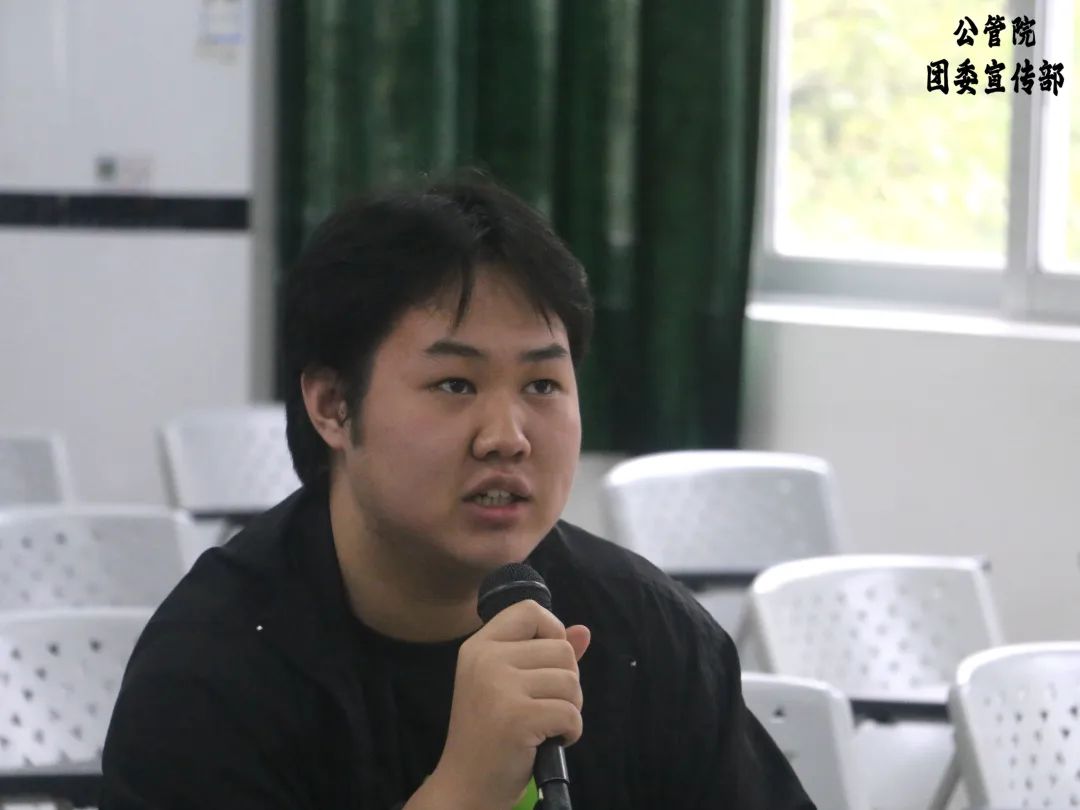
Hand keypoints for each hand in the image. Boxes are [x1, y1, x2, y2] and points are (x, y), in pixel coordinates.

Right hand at [427, 600, 589, 809]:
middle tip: (544, 706)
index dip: (552, 631)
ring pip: (570, 681)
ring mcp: (499, 687)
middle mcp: (486, 659)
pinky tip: (550, 741)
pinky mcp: (517, 717)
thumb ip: (544, 655)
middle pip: (561, 648)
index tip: (546, 664)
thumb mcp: (509, 685)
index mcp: (480, 646)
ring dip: (570, 708)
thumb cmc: (490, 734)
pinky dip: (571, 731)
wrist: (466, 785)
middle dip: (568, 681)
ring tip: (545, 724)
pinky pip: (571, 713)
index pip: (530, 610)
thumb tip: (584, 631)